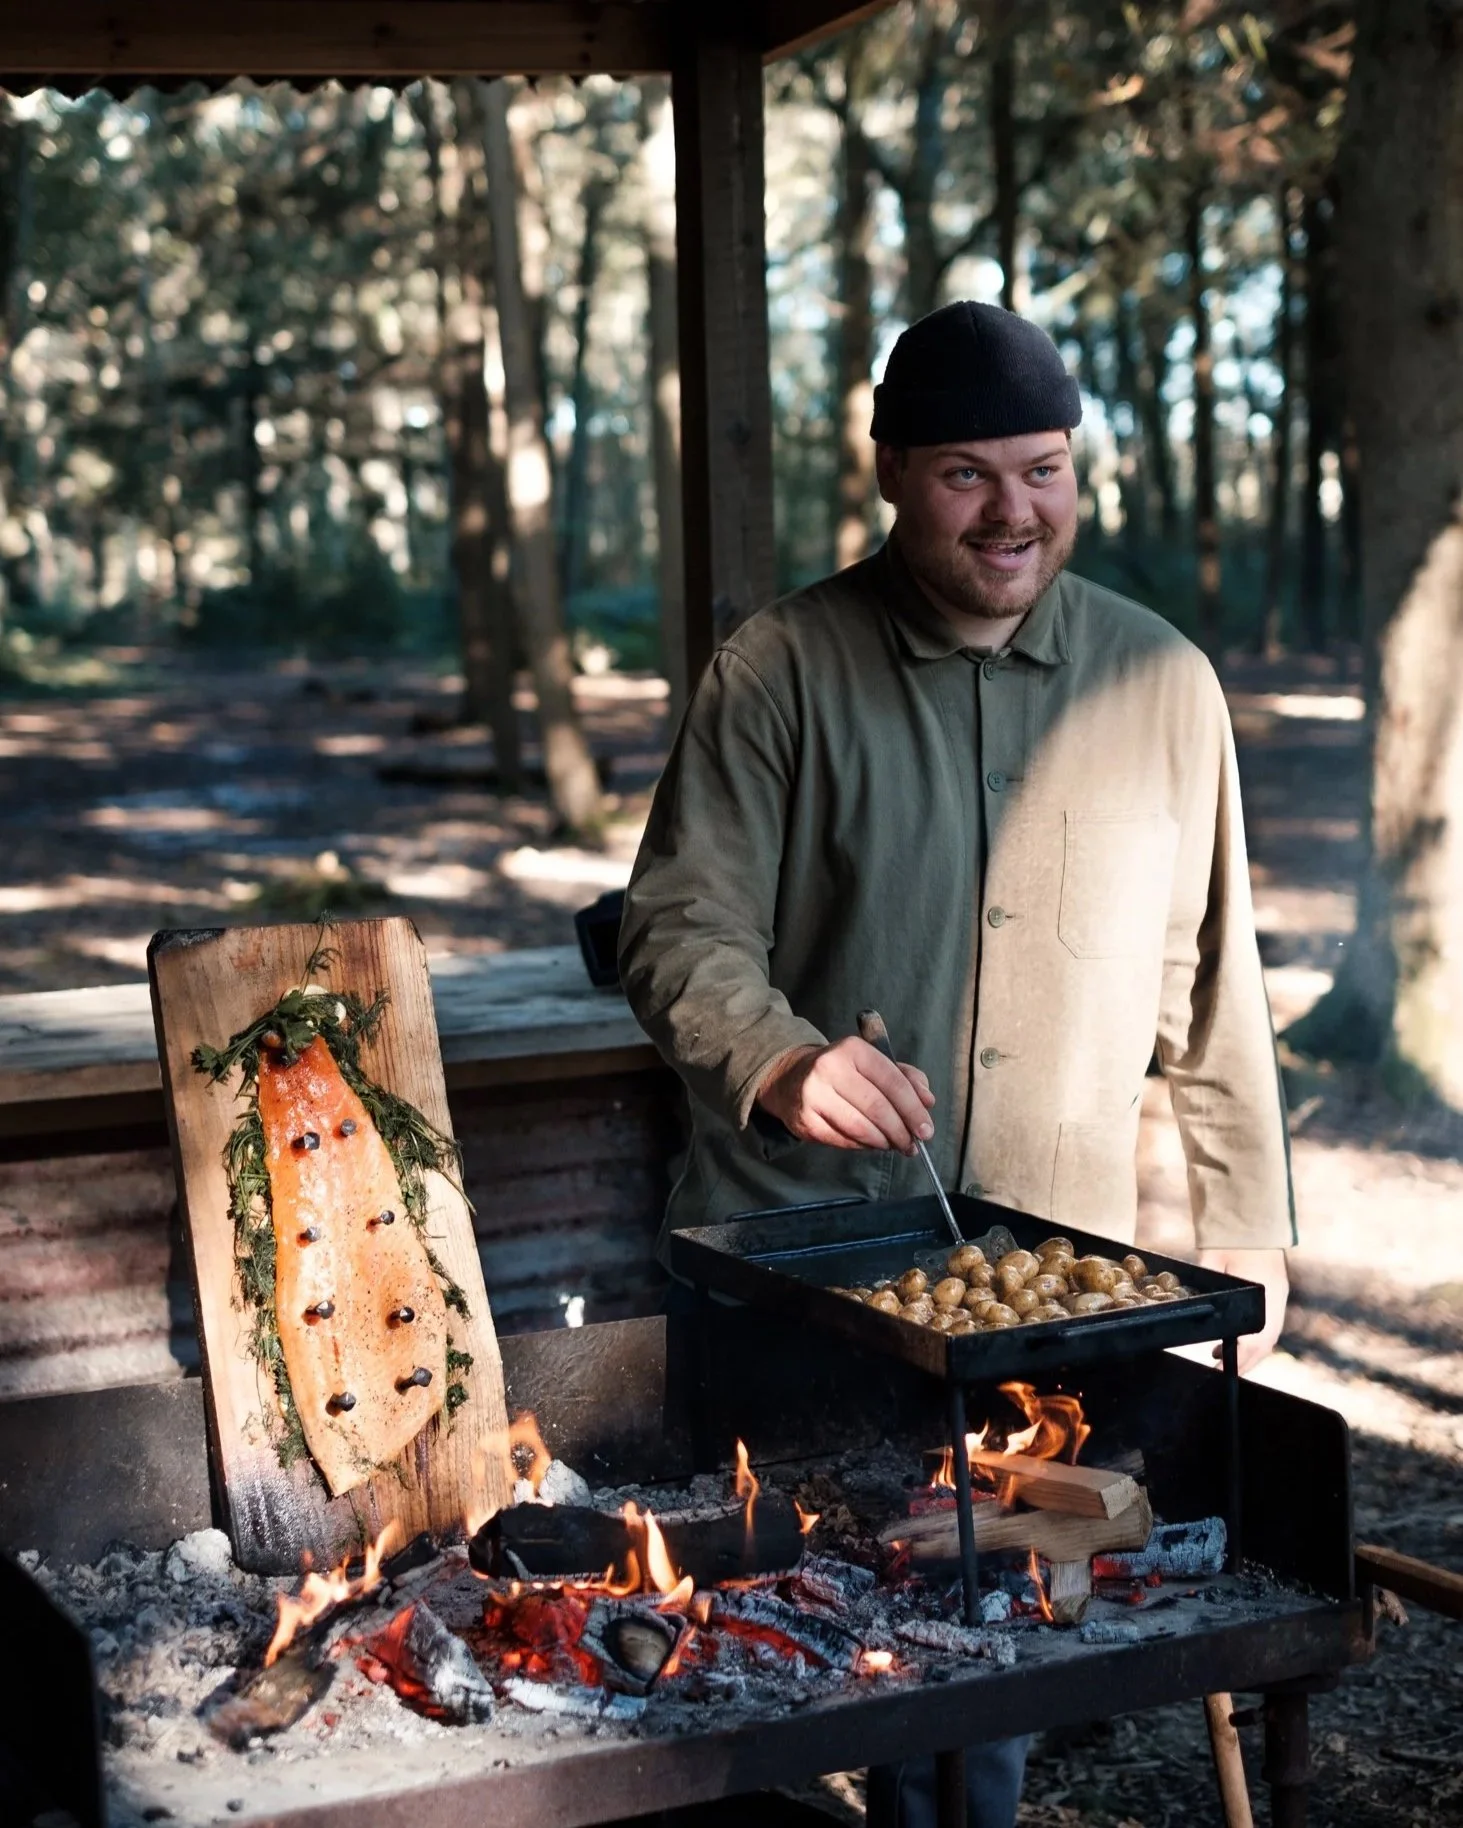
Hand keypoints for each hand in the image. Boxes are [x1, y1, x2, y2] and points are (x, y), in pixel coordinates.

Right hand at [756, 1038, 935, 1153]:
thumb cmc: (842, 1071)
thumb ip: (906, 1077)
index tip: (926, 1130)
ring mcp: (814, 1095)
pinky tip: (872, 1144)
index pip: (892, 1082)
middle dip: (901, 1131)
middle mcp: (830, 1068)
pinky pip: (843, 1140)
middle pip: (877, 1108)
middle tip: (913, 1145)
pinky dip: (863, 1146)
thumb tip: (927, 1101)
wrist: (790, 1078)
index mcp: (853, 1049)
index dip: (913, 1109)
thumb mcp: (873, 1062)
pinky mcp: (805, 1120)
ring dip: (884, 1142)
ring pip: (860, 1128)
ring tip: (896, 1145)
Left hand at [1197, 1247, 1288, 1373]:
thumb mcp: (1215, 1263)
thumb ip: (1213, 1288)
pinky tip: (1235, 1341)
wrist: (1251, 1218)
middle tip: (1220, 1372)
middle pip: (1266, 1343)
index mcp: (1266, 1293)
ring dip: (1250, 1352)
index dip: (1241, 1357)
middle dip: (1245, 1362)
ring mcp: (1279, 1296)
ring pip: (1269, 1336)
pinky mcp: (1277, 1292)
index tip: (1221, 1367)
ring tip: (1220, 1359)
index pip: (1257, 1337)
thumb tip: (1203, 1312)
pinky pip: (1269, 1324)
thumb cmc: (1230, 1238)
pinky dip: (1255, 1338)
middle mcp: (1277, 1298)